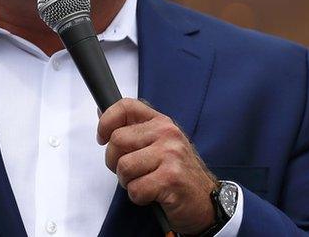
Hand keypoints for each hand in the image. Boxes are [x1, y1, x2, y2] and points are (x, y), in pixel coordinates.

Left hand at [98, 98, 217, 234]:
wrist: (206, 202)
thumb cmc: (177, 174)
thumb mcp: (158, 144)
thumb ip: (133, 129)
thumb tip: (101, 112)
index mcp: (162, 122)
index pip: (126, 106)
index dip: (106, 121)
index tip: (102, 137)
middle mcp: (167, 134)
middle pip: (117, 140)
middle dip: (114, 161)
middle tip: (130, 172)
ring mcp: (171, 155)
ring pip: (123, 166)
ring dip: (127, 181)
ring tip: (144, 183)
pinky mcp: (171, 178)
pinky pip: (135, 188)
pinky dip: (138, 197)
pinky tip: (153, 195)